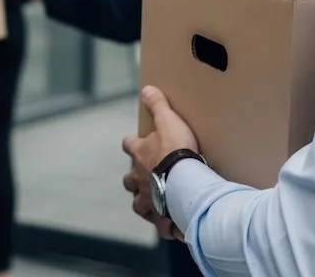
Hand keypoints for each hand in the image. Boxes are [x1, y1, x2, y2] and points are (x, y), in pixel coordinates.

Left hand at [122, 87, 199, 226]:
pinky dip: (163, 223)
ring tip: (154, 201)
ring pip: (138, 204)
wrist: (186, 182)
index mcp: (139, 154)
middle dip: (134, 178)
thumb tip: (146, 89)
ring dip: (144, 202)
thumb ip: (158, 105)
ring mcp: (146, 199)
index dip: (132, 143)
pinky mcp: (159, 216)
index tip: (137, 143)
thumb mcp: (168, 120)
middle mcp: (137, 178)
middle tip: (146, 176)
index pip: (128, 144)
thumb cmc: (177, 150)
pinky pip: (158, 224)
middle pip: (128, 179)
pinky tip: (170, 223)